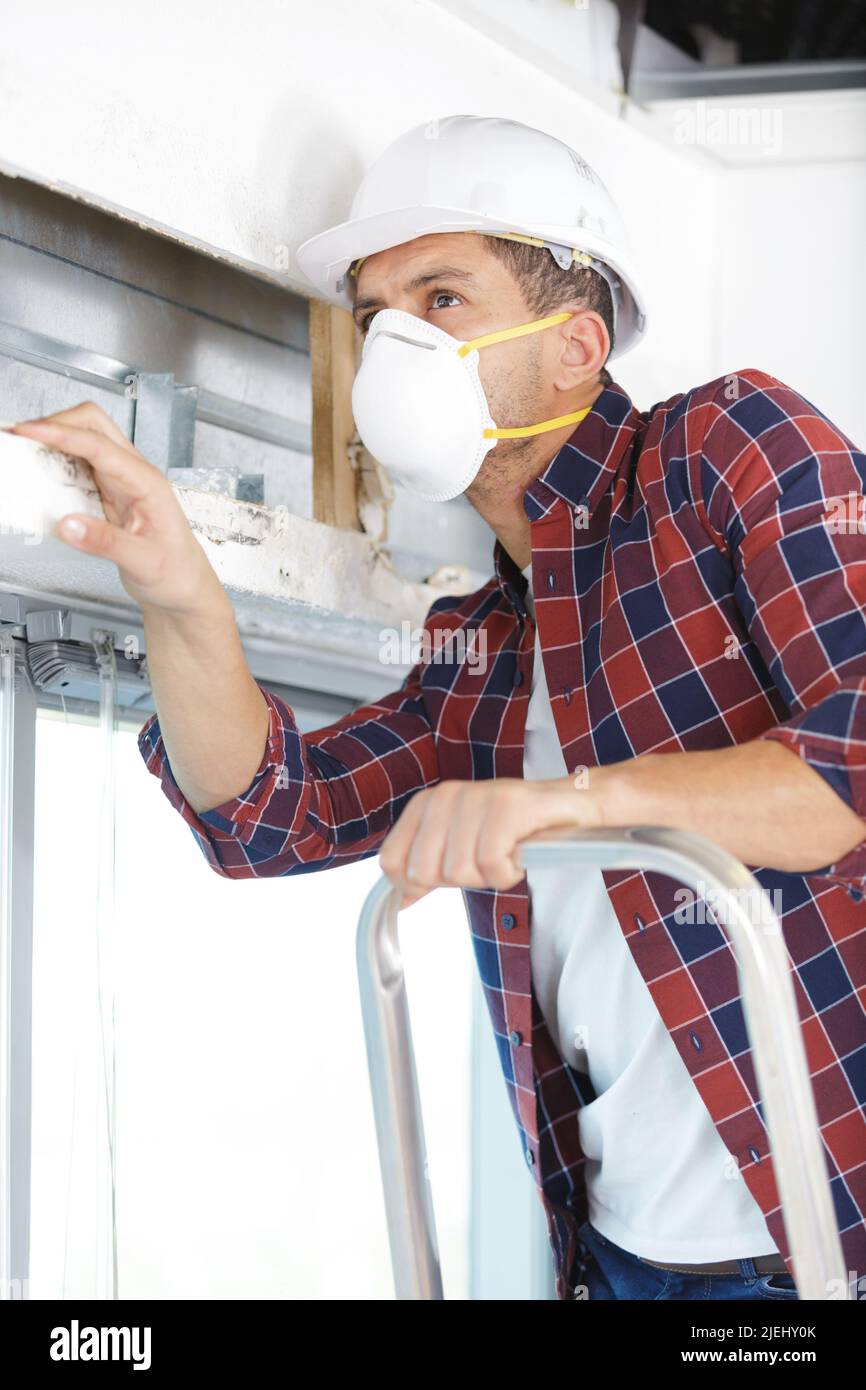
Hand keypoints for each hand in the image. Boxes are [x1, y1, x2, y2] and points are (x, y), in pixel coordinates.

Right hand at [6, 401, 222, 615]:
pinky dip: (55, 466)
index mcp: (147, 483)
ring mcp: (119, 482)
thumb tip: (69, 525)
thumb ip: (106, 543)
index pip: (100, 445)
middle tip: (22, 439)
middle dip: (56, 425)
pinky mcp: (107, 495)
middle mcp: (133, 475)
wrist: (184, 589)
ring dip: (53, 444)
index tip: (30, 432)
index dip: (61, 434)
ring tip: (25, 455)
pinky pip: (77, 469)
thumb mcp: (145, 563)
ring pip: (82, 443)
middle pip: (92, 426)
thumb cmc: (176, 574)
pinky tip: (42, 478)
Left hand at [378, 775, 606, 909]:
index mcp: (427, 803)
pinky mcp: (508, 804)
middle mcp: (446, 795)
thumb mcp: (463, 849)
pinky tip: (520, 855)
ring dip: (490, 876)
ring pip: (459, 870)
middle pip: (423, 872)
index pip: (392, 862)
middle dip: (459, 880)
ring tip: (507, 854)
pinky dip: (509, 873)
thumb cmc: (517, 831)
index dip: (418, 885)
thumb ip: (428, 871)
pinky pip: (491, 862)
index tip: (450, 877)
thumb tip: (399, 900)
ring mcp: (477, 796)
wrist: (573, 809)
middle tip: (487, 862)